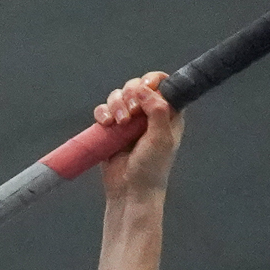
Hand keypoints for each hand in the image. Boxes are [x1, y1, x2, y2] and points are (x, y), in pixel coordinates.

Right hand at [96, 71, 180, 198]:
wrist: (130, 189)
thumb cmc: (152, 167)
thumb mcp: (162, 137)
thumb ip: (157, 110)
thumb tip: (144, 88)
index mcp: (167, 112)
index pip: (162, 84)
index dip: (153, 80)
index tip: (146, 87)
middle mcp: (148, 113)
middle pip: (136, 86)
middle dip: (130, 94)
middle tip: (131, 113)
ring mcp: (128, 120)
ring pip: (117, 96)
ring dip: (115, 105)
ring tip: (118, 123)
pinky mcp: (111, 128)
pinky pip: (103, 110)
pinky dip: (102, 113)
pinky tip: (106, 124)